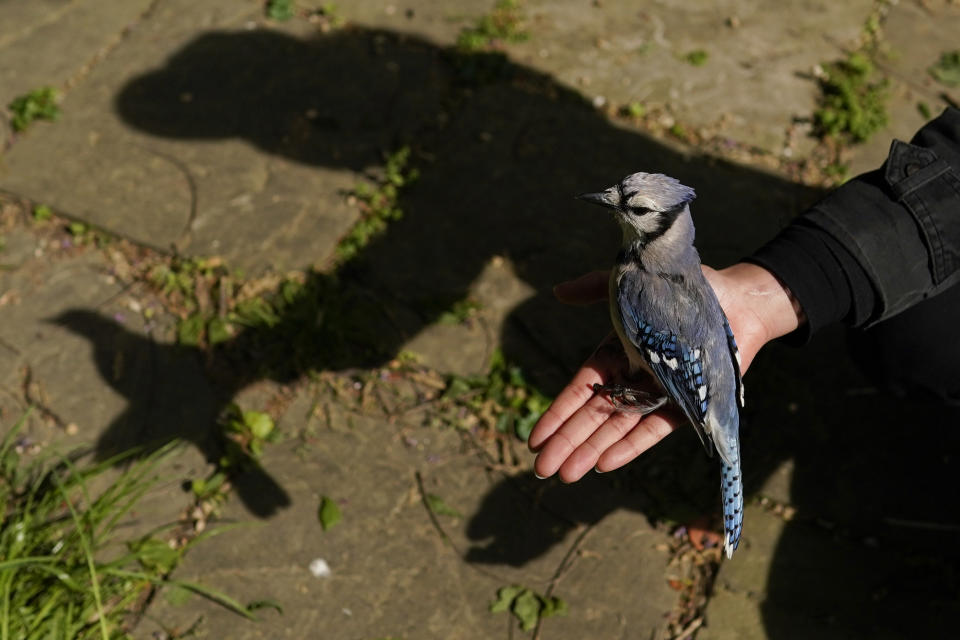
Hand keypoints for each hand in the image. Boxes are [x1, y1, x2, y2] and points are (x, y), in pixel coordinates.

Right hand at [527, 263, 801, 481]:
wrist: (736, 300)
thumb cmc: (681, 287)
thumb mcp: (630, 286)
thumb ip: (594, 288)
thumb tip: (556, 292)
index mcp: (614, 353)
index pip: (579, 389)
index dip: (557, 414)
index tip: (534, 438)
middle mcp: (632, 379)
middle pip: (592, 417)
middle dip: (566, 443)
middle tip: (540, 470)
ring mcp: (657, 395)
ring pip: (618, 428)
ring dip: (591, 451)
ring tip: (567, 475)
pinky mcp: (685, 406)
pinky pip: (654, 429)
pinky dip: (631, 446)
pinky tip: (606, 464)